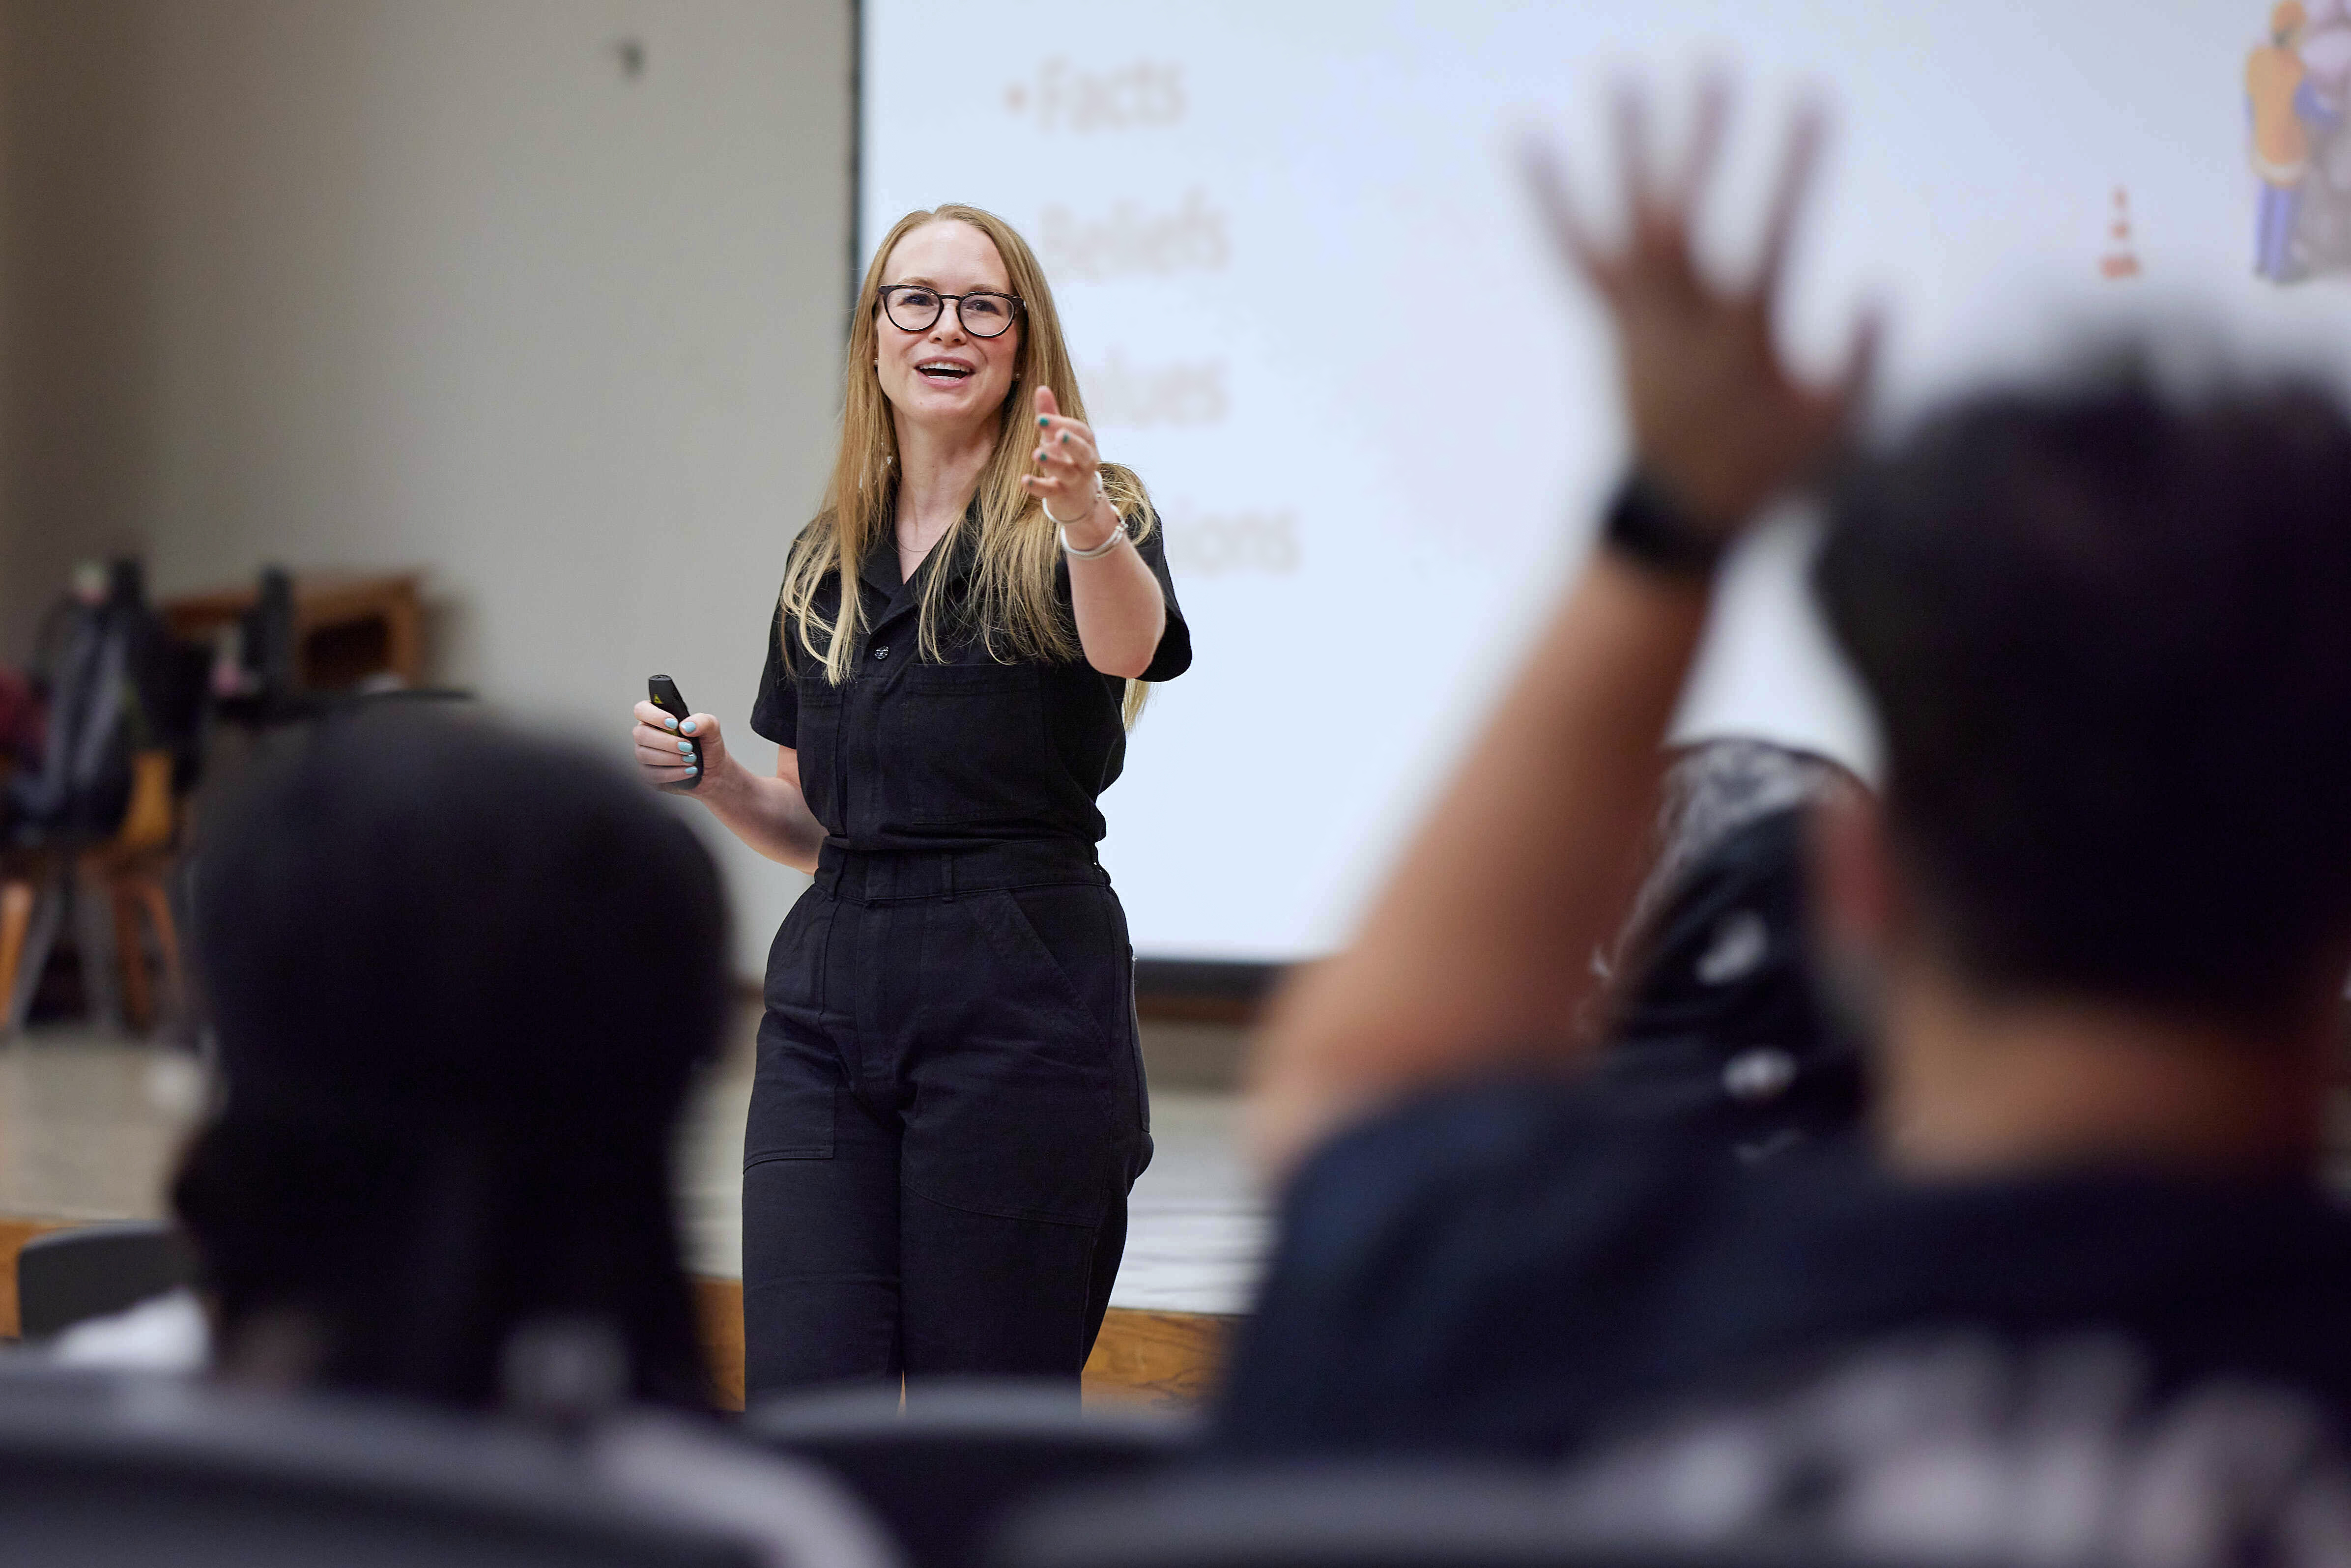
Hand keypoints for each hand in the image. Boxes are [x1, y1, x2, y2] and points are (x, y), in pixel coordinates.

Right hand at [632, 700, 724, 789]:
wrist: (713, 772)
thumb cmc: (707, 747)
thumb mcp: (712, 729)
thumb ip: (703, 722)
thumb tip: (686, 726)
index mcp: (659, 717)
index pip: (642, 709)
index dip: (654, 715)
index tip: (674, 724)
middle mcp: (648, 734)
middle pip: (640, 734)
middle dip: (666, 742)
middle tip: (687, 746)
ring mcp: (646, 754)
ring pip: (644, 755)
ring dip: (670, 758)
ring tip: (690, 759)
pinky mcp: (649, 773)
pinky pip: (651, 774)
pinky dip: (672, 773)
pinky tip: (687, 771)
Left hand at [1022, 386, 1116, 547]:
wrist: (1078, 500)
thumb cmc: (1067, 460)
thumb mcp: (1057, 436)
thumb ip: (1051, 414)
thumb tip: (1041, 388)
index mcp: (1086, 443)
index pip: (1080, 431)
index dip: (1062, 423)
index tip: (1040, 418)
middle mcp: (1085, 462)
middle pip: (1083, 452)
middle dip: (1071, 443)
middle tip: (1058, 434)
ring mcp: (1075, 481)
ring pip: (1067, 472)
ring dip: (1052, 463)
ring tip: (1035, 453)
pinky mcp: (1063, 496)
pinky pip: (1051, 492)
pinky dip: (1038, 487)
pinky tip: (1024, 480)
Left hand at [1524, 79, 1876, 529]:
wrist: (1683, 516)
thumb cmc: (1772, 470)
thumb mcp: (1837, 428)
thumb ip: (1863, 362)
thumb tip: (1879, 292)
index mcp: (1742, 339)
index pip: (1771, 234)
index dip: (1790, 166)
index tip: (1809, 98)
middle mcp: (1681, 320)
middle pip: (1682, 216)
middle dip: (1698, 139)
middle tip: (1711, 61)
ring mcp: (1638, 319)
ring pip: (1623, 224)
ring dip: (1623, 147)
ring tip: (1620, 70)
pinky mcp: (1611, 322)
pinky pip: (1574, 252)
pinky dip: (1549, 197)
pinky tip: (1527, 139)